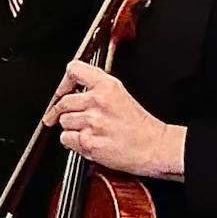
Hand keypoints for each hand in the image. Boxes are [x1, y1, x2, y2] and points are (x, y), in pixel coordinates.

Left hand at [40, 60, 179, 177]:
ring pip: (64, 121)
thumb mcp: (120, 94)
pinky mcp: (89, 143)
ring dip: (71, 126)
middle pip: (63, 101)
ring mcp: (93, 123)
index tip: (64, 90)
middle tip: (74, 116)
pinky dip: (72, 141)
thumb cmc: (140, 124)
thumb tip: (71, 88)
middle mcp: (99, 102)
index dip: (65, 82)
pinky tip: (87, 140)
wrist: (153, 147)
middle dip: (65, 110)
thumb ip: (96, 87)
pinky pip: (66, 138)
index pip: (74, 70)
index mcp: (108, 86)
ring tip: (88, 129)